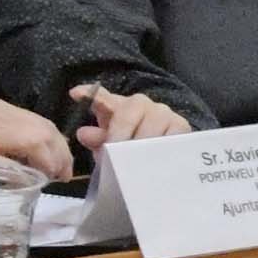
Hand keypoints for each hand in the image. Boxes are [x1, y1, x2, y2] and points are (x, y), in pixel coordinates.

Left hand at [73, 86, 189, 154]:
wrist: (165, 153)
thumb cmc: (132, 147)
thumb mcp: (111, 145)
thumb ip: (97, 139)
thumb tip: (84, 134)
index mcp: (119, 107)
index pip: (102, 98)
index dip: (90, 95)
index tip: (75, 94)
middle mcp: (142, 104)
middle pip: (129, 111)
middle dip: (119, 133)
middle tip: (113, 154)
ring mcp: (164, 114)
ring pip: (152, 124)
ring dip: (141, 144)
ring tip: (134, 163)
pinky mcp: (182, 127)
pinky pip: (171, 136)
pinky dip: (162, 149)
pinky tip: (156, 162)